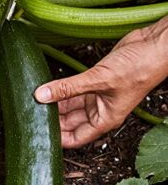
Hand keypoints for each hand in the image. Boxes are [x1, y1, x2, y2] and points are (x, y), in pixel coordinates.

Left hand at [35, 16, 167, 148]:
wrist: (153, 45)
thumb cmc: (139, 68)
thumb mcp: (99, 80)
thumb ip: (68, 88)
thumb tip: (41, 95)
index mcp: (104, 119)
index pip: (75, 138)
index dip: (57, 139)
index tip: (39, 133)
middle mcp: (99, 110)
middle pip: (69, 122)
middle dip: (52, 119)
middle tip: (32, 114)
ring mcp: (96, 96)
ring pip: (69, 105)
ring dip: (54, 103)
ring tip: (35, 101)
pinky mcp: (93, 81)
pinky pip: (72, 90)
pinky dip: (60, 89)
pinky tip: (46, 88)